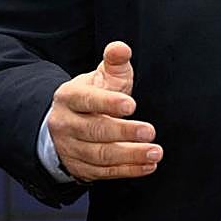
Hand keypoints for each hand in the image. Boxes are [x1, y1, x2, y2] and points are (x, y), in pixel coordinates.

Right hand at [47, 41, 162, 181]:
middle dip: (124, 132)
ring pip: (99, 155)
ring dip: (130, 156)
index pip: (87, 100)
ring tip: (154, 152)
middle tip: (150, 131)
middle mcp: (65, 124)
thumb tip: (121, 48)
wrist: (68, 122)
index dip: (108, 103)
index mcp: (69, 96)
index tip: (132, 105)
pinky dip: (127, 170)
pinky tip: (147, 166)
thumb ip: (114, 61)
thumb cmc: (93, 95)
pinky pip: (103, 172)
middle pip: (94, 130)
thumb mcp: (103, 75)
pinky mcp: (79, 168)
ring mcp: (70, 148)